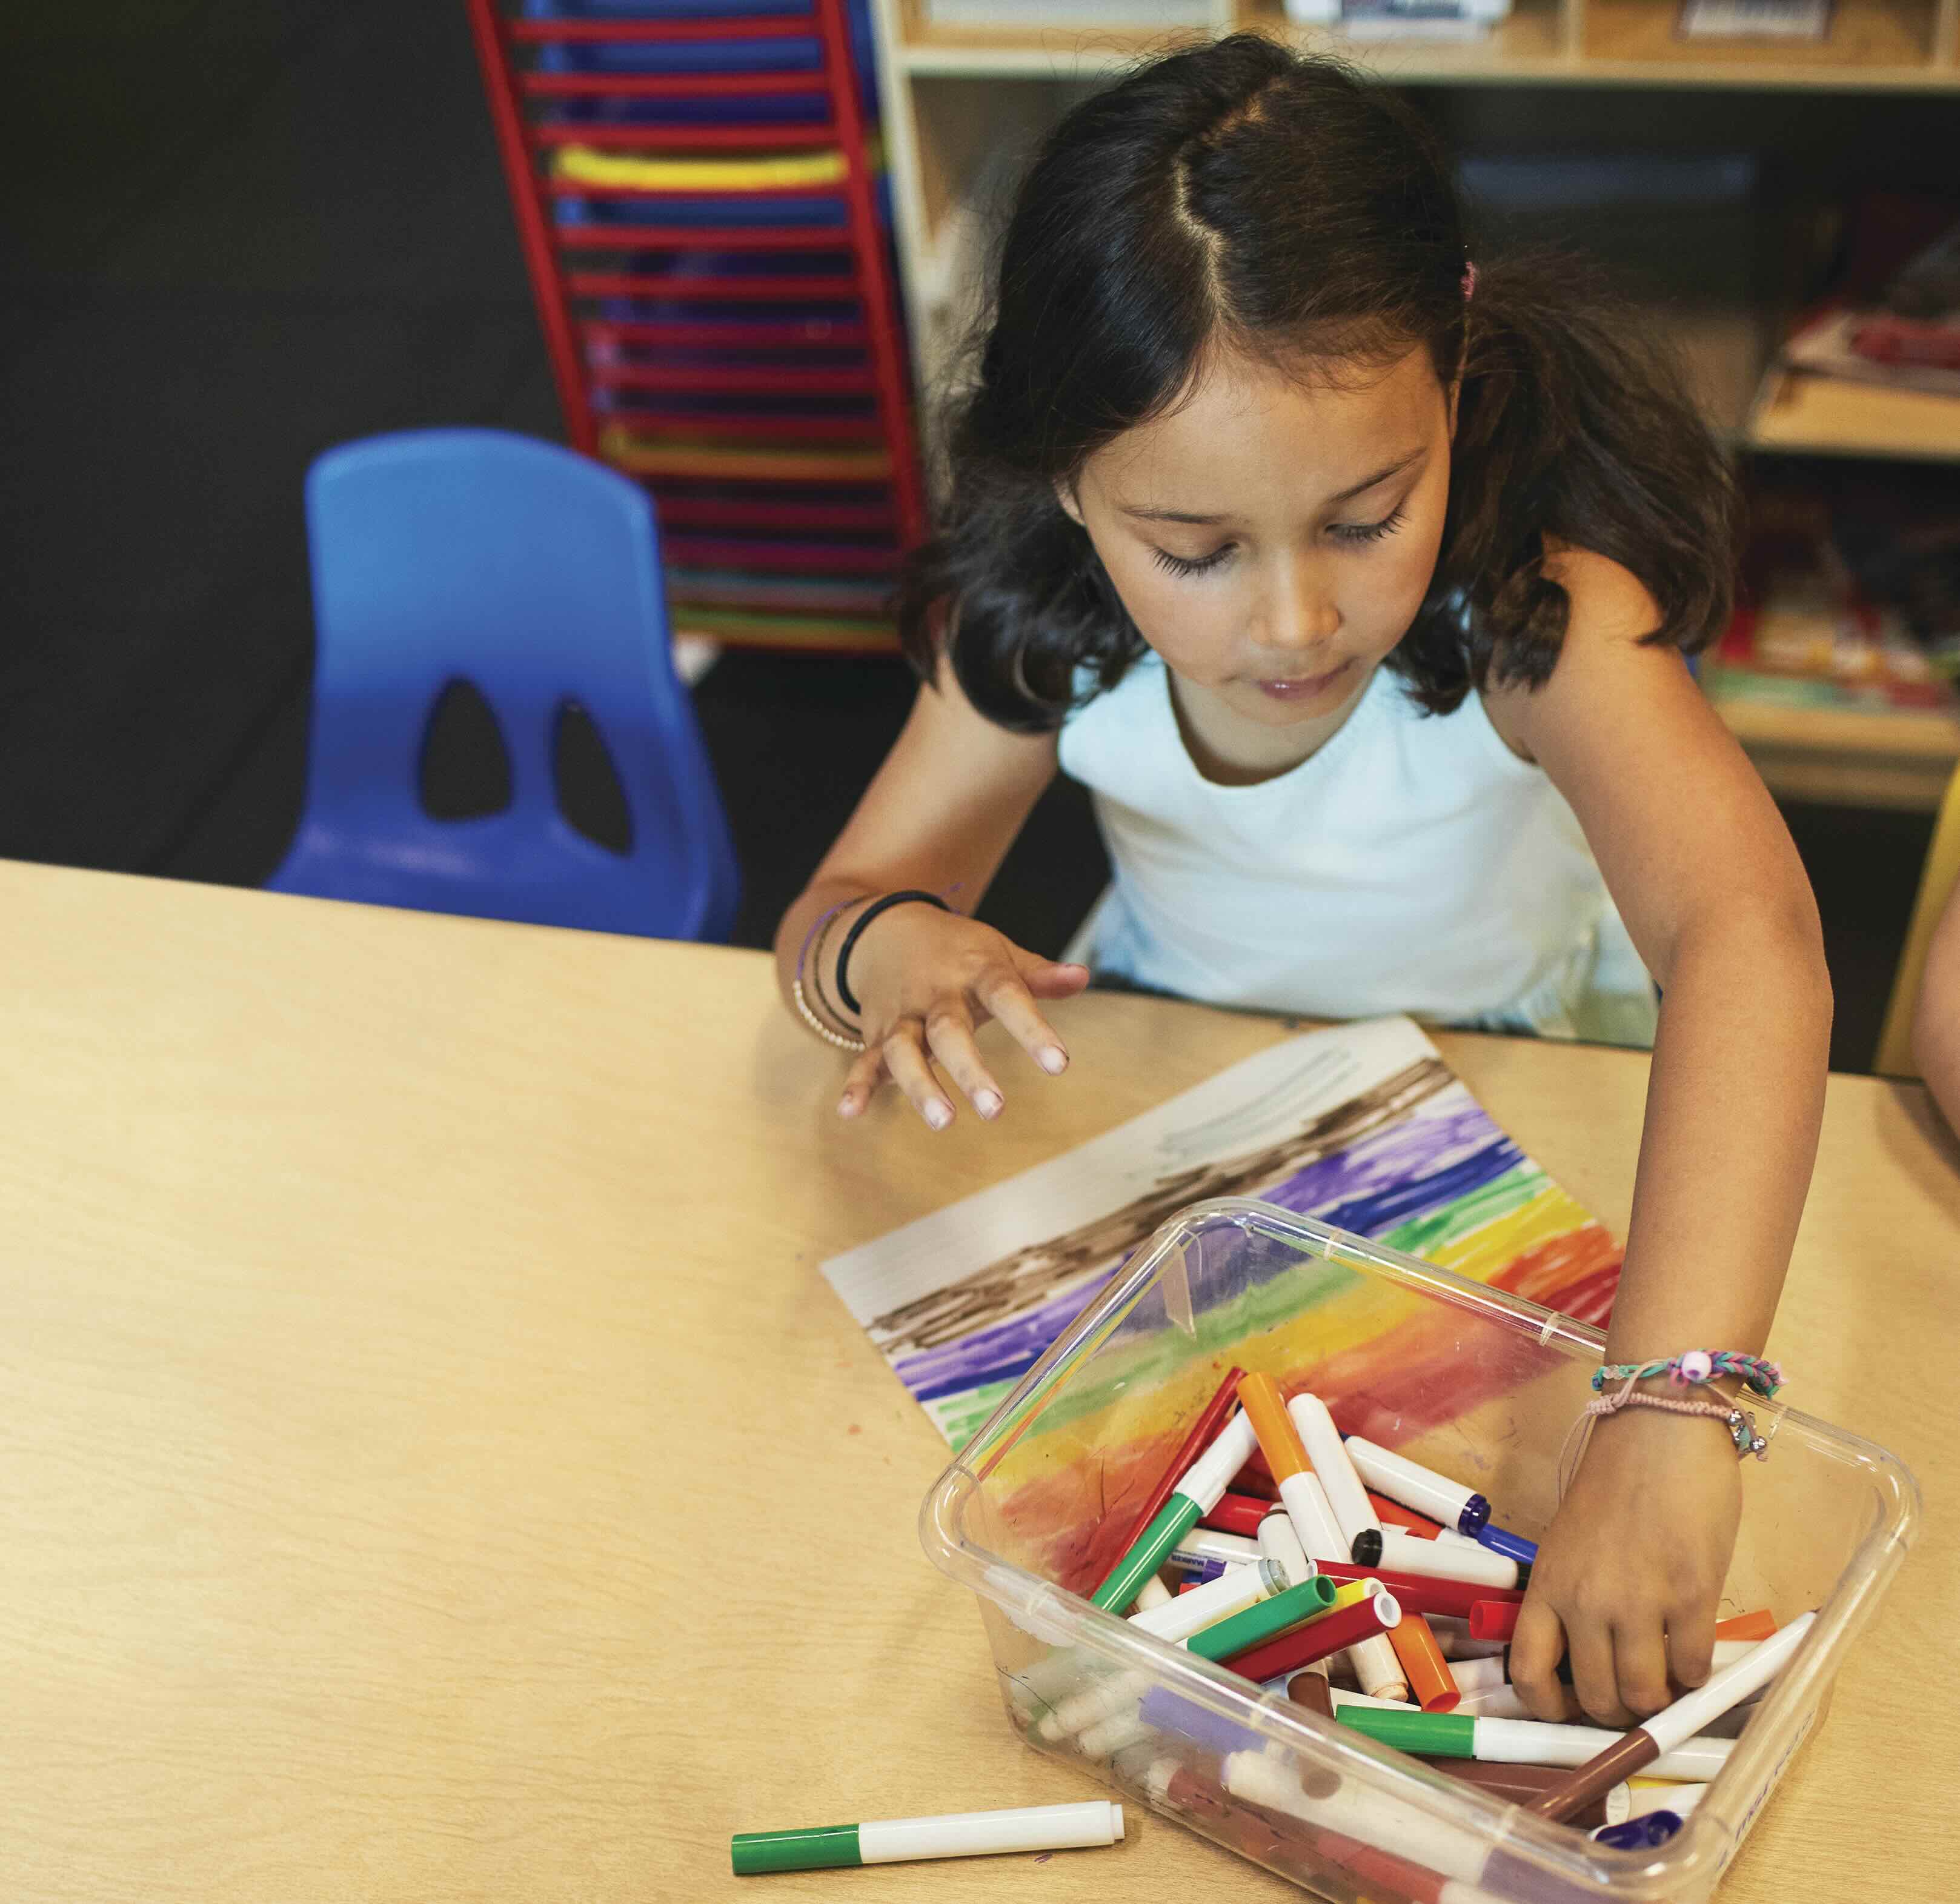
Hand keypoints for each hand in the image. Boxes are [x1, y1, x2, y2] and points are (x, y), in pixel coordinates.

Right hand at [832, 902, 1089, 1127]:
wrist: (886, 928)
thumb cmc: (959, 952)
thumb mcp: (999, 954)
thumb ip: (1038, 974)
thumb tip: (1082, 978)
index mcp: (975, 971)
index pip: (1007, 996)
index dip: (1032, 1030)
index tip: (1059, 1064)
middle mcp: (936, 994)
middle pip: (950, 1031)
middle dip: (970, 1069)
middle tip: (995, 1109)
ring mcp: (903, 1015)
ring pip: (904, 1049)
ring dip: (919, 1085)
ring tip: (943, 1121)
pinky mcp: (876, 1033)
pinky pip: (864, 1059)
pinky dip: (856, 1084)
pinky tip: (850, 1112)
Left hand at [1509, 1403, 1740, 1727]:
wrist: (1660, 1428)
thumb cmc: (1617, 1479)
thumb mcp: (1572, 1540)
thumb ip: (1574, 1593)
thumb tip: (1589, 1652)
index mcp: (1547, 1583)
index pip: (1527, 1672)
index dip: (1548, 1708)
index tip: (1570, 1709)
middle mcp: (1584, 1601)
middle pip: (1594, 1698)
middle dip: (1616, 1710)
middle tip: (1633, 1695)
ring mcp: (1638, 1602)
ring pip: (1644, 1696)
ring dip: (1659, 1701)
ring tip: (1667, 1682)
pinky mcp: (1690, 1596)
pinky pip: (1692, 1669)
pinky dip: (1697, 1678)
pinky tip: (1696, 1658)